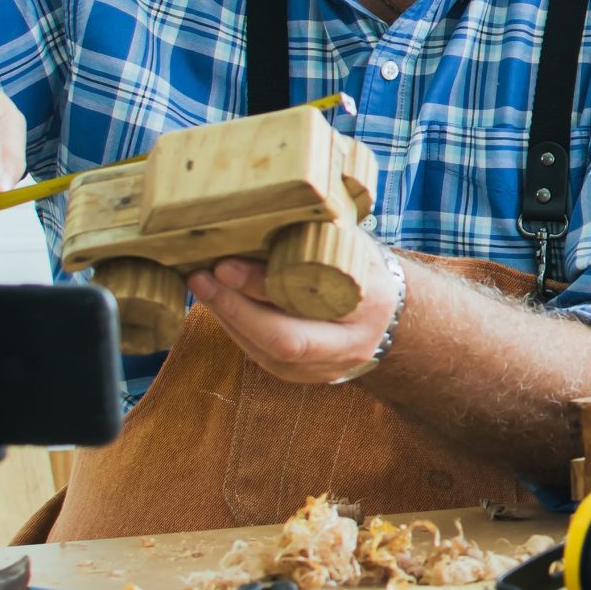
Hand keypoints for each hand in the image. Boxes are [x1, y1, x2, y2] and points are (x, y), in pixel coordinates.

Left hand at [188, 256, 397, 385]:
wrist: (390, 318)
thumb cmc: (364, 269)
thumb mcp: (352, 246)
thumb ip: (319, 236)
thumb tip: (261, 212)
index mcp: (370, 304)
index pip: (311, 300)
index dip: (263, 286)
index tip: (224, 265)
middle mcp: (351, 345)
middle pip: (285, 340)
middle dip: (235, 310)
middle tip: (200, 278)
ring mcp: (327, 368)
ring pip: (266, 353)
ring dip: (228, 318)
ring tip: (201, 284)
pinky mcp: (304, 376)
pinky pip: (262, 356)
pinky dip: (236, 327)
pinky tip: (219, 303)